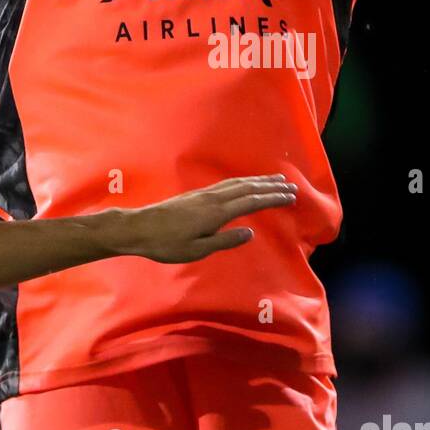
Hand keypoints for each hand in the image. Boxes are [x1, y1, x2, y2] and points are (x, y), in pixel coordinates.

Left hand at [120, 174, 297, 263]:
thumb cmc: (167, 244)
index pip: (250, 202)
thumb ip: (225, 241)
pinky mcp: (196, 194)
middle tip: (290, 185)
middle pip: (246, 188)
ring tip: (274, 179)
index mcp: (215, 212)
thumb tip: (251, 232)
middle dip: (269, 186)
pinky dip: (242, 182)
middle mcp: (212, 198)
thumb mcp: (197, 250)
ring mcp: (203, 194)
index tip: (290, 196)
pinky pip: (226, 184)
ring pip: (236, 183)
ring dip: (257, 181)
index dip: (271, 198)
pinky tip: (244, 184)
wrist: (139, 228)